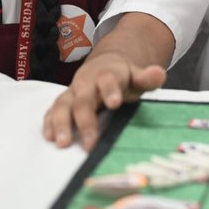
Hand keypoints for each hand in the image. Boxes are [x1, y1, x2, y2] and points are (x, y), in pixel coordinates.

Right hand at [44, 53, 166, 150]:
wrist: (105, 65)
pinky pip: (52, 110)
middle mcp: (86, 83)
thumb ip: (147, 78)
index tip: (115, 103)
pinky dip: (49, 122)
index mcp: (107, 74)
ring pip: (63, 105)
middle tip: (89, 143)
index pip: (108, 80)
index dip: (111, 91)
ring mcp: (72, 92)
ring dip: (61, 124)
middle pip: (83, 100)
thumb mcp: (137, 76)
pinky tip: (49, 136)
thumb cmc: (123, 78)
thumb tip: (158, 73)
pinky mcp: (63, 101)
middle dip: (85, 121)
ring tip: (62, 143)